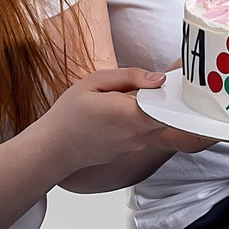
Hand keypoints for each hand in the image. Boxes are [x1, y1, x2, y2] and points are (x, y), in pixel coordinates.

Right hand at [45, 67, 198, 180]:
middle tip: (146, 84)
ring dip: (150, 108)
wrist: (54, 148)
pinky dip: (141, 119)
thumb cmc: (69, 114)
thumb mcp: (94, 81)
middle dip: (162, 97)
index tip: (172, 78)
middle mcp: (138, 134)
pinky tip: (121, 113)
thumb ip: (130, 77)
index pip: (169, 105)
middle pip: (167, 112)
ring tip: (126, 98)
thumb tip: (160, 79)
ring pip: (158, 121)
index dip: (174, 90)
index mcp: (129, 115)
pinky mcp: (133, 151)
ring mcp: (137, 146)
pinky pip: (147, 131)